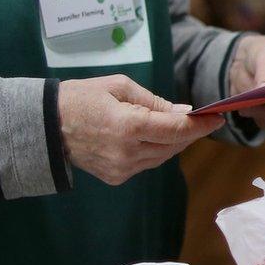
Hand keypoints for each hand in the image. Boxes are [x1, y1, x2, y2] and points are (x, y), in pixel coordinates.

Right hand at [57, 74, 219, 185]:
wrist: (46, 126)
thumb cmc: (83, 97)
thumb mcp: (120, 87)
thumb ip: (155, 102)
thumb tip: (184, 113)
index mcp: (128, 126)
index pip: (177, 128)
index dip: (201, 124)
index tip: (218, 117)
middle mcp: (127, 152)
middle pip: (174, 145)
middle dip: (191, 131)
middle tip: (203, 118)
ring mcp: (121, 169)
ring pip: (163, 156)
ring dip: (175, 141)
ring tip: (179, 125)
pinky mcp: (116, 177)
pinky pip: (147, 163)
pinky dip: (156, 150)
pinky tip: (153, 137)